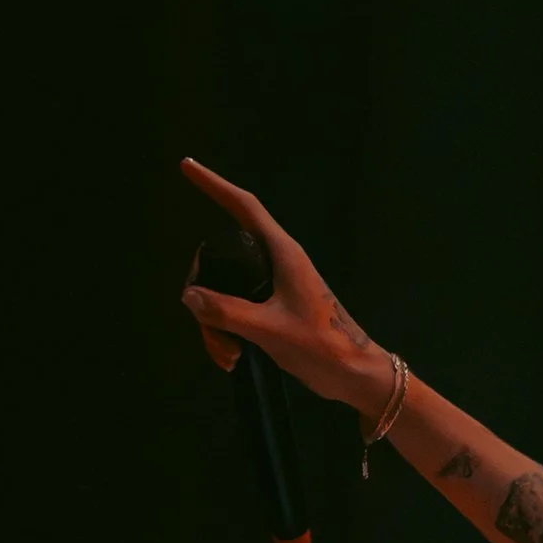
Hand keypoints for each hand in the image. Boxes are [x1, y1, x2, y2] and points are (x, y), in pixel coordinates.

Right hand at [177, 155, 391, 413]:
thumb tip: (189, 296)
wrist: (354, 375)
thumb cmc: (322, 347)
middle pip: (221, 261)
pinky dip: (225, 333)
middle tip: (212, 332)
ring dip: (215, 325)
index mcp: (282, 253)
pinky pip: (233, 311)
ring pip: (223, 291)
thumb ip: (226, 311)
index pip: (243, 206)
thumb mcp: (269, 330)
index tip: (188, 167)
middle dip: (206, 298)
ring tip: (228, 356)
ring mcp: (272, 285)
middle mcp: (276, 262)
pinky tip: (231, 358)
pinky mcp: (271, 308)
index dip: (215, 185)